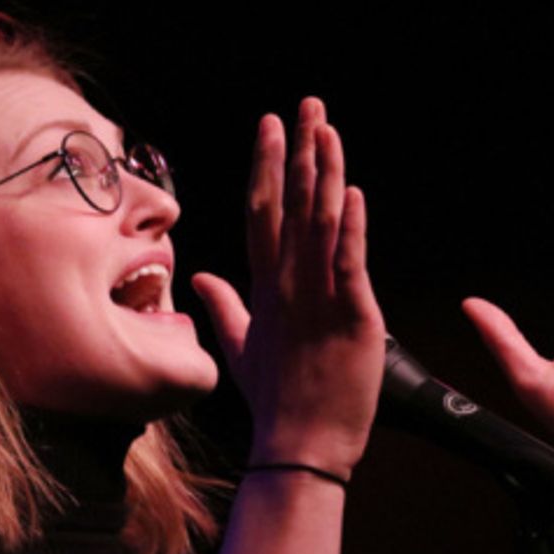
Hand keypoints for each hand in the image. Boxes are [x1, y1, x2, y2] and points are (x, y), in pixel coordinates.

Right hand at [192, 98, 385, 478]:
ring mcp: (317, 300)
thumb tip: (198, 277)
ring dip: (326, 173)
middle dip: (298, 151)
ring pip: (320, 224)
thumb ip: (223, 307)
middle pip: (289, 205)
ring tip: (329, 129)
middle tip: (306, 104)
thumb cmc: (276, 403)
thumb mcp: (239, 350)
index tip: (271, 126)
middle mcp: (287, 286)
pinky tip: (354, 193)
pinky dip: (353, 229)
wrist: (298, 448)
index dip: (266, 166)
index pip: (261, 213)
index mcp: (264, 289)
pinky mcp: (353, 318)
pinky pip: (350, 265)